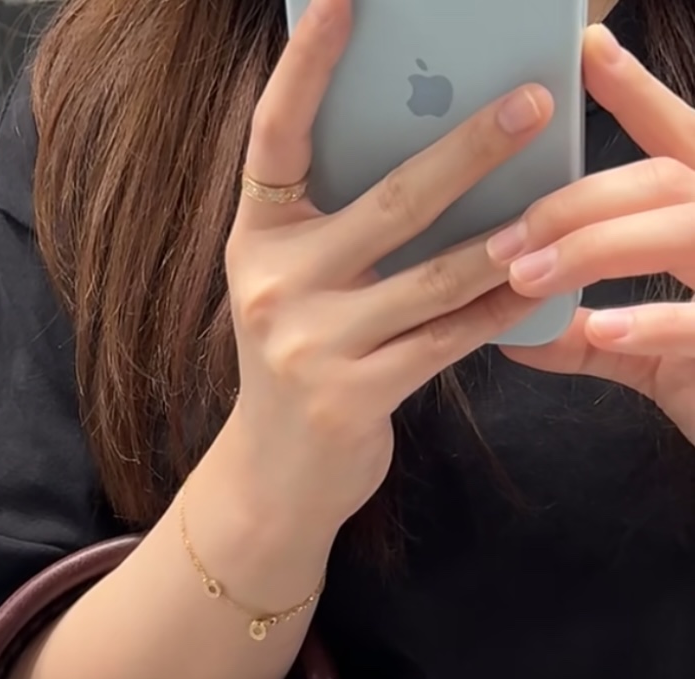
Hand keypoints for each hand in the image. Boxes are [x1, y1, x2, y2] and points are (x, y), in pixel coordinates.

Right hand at [227, 0, 550, 536]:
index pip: (275, 134)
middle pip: (387, 202)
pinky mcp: (350, 398)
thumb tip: (435, 133)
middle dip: (468, 148)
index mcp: (256, 239)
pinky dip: (496, 312)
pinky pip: (444, 341)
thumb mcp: (299, 284)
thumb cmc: (303, 362)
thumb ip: (342, 221)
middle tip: (535, 102)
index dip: (308, 65)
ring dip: (503, 238)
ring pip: (428, 277)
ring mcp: (307, 347)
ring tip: (556, 202)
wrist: (274, 480)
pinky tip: (539, 285)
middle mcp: (271, 287)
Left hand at [497, 25, 694, 441]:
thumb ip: (591, 336)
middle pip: (662, 181)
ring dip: (594, 249)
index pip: (677, 141)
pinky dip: (650, 320)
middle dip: (577, 203)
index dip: (637, 94)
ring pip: (679, 229)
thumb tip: (517, 331)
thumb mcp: (651, 354)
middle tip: (504, 238)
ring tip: (525, 278)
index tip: (588, 51)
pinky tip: (602, 325)